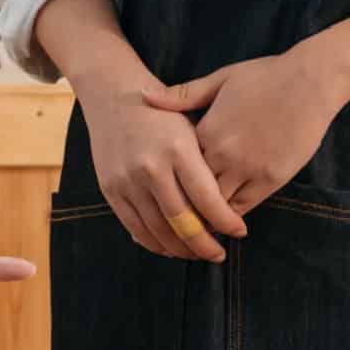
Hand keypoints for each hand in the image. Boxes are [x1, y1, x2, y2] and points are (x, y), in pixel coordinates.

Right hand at [83, 75, 247, 261]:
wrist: (114, 95)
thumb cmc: (162, 114)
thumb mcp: (191, 125)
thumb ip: (207, 163)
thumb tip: (229, 204)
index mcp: (178, 147)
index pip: (207, 198)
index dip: (226, 221)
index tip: (240, 231)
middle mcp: (151, 165)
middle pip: (183, 220)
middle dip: (205, 244)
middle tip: (219, 254)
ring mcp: (128, 179)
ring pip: (159, 230)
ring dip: (181, 249)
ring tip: (198, 253)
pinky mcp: (110, 189)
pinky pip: (135, 227)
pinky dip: (154, 243)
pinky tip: (171, 247)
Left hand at [149, 49, 348, 214]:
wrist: (311, 82)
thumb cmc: (265, 76)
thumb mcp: (220, 79)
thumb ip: (183, 95)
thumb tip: (144, 95)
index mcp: (206, 131)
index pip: (176, 166)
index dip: (167, 179)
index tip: (157, 188)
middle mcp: (223, 154)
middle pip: (192, 192)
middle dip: (182, 204)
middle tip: (171, 217)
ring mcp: (248, 169)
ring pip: (216, 205)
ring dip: (205, 215)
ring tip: (194, 224)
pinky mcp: (271, 179)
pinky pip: (243, 206)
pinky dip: (230, 215)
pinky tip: (223, 220)